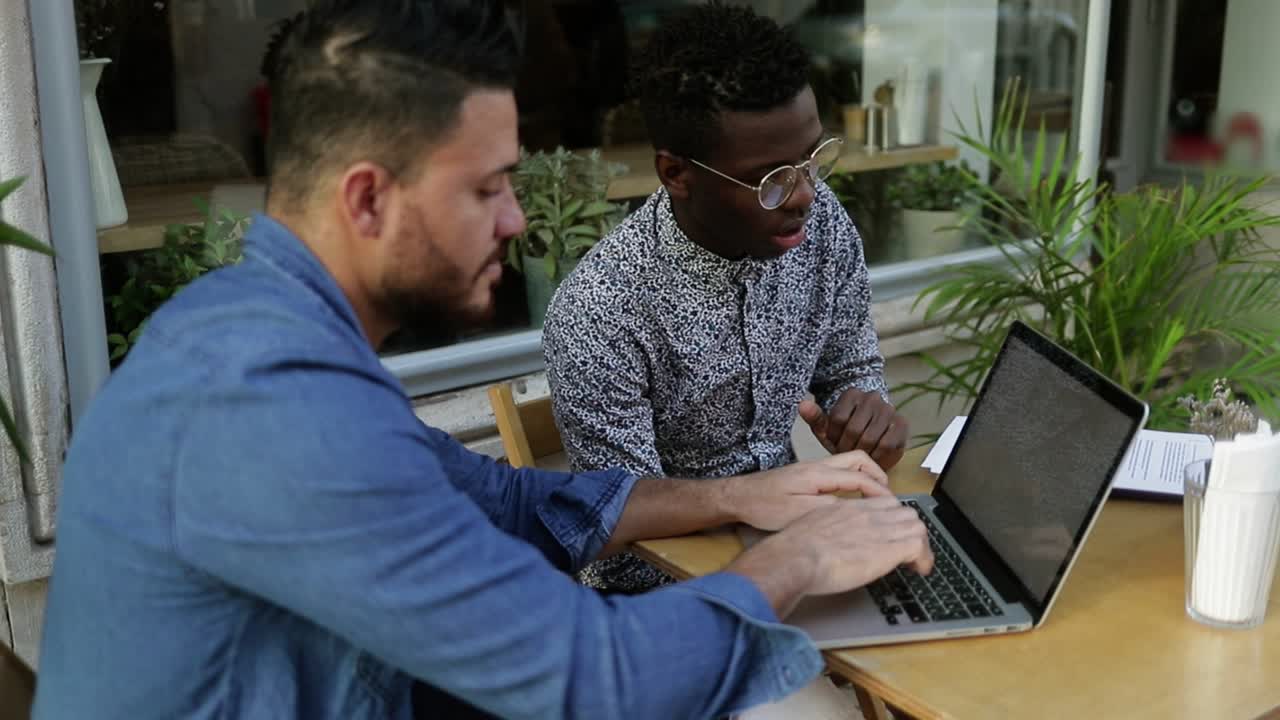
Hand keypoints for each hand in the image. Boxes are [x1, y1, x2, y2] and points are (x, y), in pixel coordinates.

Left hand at [722, 451, 888, 531]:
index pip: (860, 476)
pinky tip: (851, 499)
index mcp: (818, 473)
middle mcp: (817, 465)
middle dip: (877, 476)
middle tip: (887, 497)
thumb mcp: (798, 513)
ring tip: (874, 498)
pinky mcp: (806, 475)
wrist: (738, 497)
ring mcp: (811, 468)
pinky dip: (852, 480)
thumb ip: (829, 509)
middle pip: (858, 459)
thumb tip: (856, 510)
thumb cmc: (764, 506)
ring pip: (848, 463)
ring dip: (865, 476)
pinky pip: (838, 471)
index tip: (892, 507)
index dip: (880, 491)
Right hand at [727, 498, 933, 614]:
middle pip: (906, 514)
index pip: (885, 505)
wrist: (796, 556)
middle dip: (912, 532)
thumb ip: (826, 530)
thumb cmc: (795, 548)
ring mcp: (880, 529)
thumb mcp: (811, 528)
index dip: (895, 520)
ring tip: (917, 563)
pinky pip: (919, 547)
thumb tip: (827, 543)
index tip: (893, 535)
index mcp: (849, 509)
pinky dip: (925, 559)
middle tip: (909, 551)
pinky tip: (920, 570)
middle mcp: (868, 515)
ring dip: (921, 545)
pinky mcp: (888, 549)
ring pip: (917, 527)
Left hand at [799, 390, 908, 468]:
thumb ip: (814, 416)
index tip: (835, 442)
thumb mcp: (827, 426)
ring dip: (862, 453)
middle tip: (847, 454)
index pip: (837, 419)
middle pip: (854, 430)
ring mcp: (889, 409)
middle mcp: (872, 397)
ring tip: (859, 456)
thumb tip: (802, 405)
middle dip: (847, 447)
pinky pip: (887, 445)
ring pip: (870, 439)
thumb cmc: (846, 432)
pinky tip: (873, 457)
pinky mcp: (902, 424)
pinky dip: (878, 456)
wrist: (871, 434)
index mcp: (851, 394)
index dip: (834, 437)